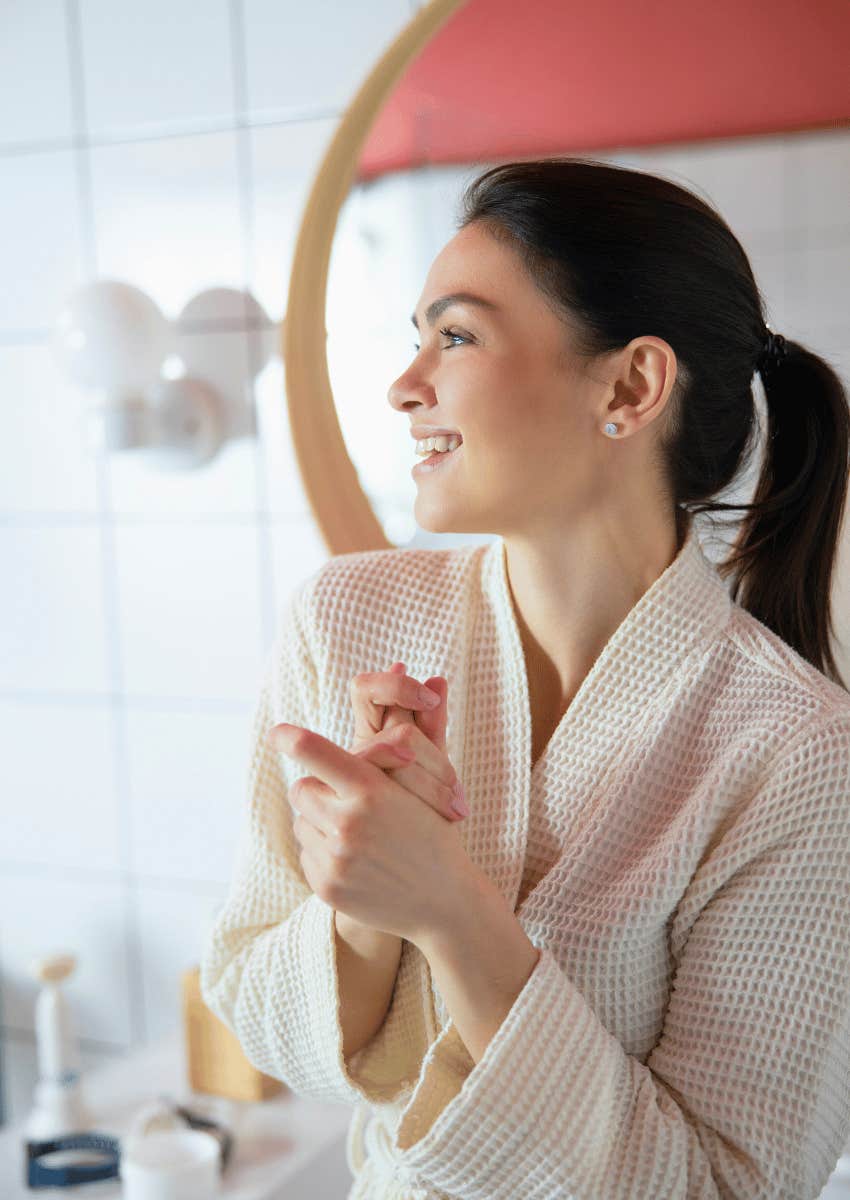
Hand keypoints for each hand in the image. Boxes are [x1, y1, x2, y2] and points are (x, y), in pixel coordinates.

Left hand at [269, 670, 473, 945]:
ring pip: (301, 820)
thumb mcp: (430, 782)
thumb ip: (413, 728)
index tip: (277, 732)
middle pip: (303, 787)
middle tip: (346, 798)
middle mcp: (349, 824)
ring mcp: (335, 858)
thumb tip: (412, 669)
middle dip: (320, 789)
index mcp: (372, 791)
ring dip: (321, 820)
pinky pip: (306, 851)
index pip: (316, 752)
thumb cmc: (435, 832)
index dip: (292, 738)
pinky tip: (356, 860)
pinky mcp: (326, 886)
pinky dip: (324, 851)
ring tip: (358, 833)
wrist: (444, 904)